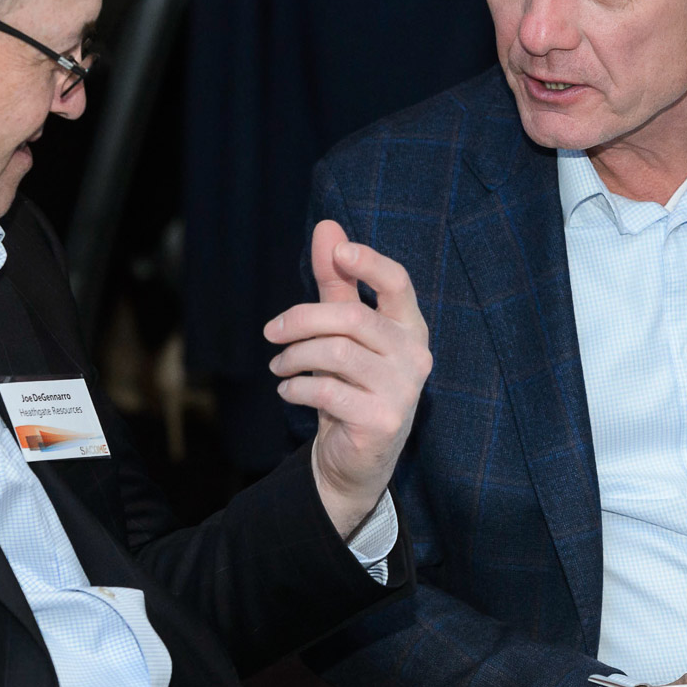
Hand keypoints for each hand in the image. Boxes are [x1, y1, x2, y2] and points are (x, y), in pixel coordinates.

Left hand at [265, 220, 431, 536]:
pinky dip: (297, 387)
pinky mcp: (383, 420)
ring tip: (279, 365)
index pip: (398, 283)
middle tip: (271, 331)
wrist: (357, 460)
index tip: (338, 252)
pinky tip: (288, 390)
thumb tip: (327, 226)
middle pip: (352, 317)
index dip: (369, 263)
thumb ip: (337, 282)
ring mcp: (403, 390)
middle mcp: (414, 355)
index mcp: (409, 327)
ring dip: (294, 356)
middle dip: (302, 319)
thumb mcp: (343, 332)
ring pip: (336, 352)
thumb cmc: (352, 385)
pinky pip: (328, 390)